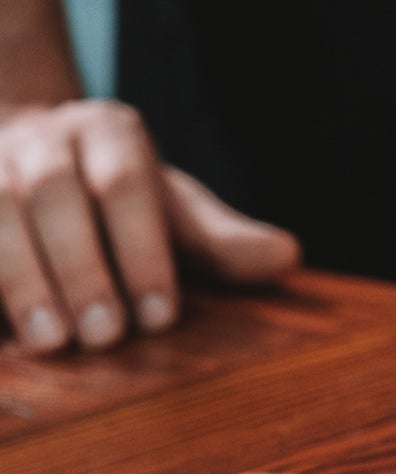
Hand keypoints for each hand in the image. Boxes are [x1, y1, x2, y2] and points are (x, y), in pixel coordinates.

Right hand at [0, 100, 299, 354]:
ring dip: (22, 279)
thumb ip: (222, 238)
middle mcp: (44, 137)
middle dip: (82, 268)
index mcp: (110, 130)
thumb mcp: (172, 208)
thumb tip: (289, 259)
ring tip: (54, 343)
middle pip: (55, 195)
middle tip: (107, 336)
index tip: (160, 317)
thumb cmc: (117, 195)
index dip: (143, 251)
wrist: (28, 152)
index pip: (127, 185)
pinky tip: (1, 333)